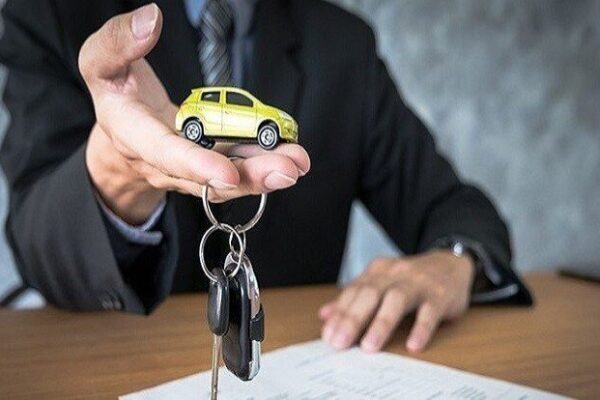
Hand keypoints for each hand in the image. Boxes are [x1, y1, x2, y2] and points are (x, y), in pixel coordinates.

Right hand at [80, 4, 309, 223]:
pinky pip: (234, 170)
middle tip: (285, 169)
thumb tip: (149, 19)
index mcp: (132, 134)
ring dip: (263, 174)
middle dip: (249, 175)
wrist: (121, 133)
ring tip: (296, 163)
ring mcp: (188, 169)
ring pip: (226, 180)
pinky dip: (261, 165)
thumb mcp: (100, 62)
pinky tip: (288, 157)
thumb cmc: (115, 93)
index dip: (195, 164)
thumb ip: (119, 42)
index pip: (163, 152)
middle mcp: (162, 162)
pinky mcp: (207, 165)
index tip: (227, 171)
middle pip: (206, 177)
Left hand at [320, 250, 474, 352]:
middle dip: (353, 319)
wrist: (451, 263)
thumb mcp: (382, 283)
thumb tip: (325, 315)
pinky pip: (430, 312)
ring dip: (381, 323)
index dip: (340, 313)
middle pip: (371, 294)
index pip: (354, 291)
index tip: (328, 336)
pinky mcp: (440, 295)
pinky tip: (413, 345)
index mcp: (378, 271)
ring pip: (397, 299)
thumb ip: (354, 299)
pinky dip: (421, 328)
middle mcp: (396, 274)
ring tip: (369, 346)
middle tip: (340, 343)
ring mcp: (419, 283)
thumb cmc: (411, 280)